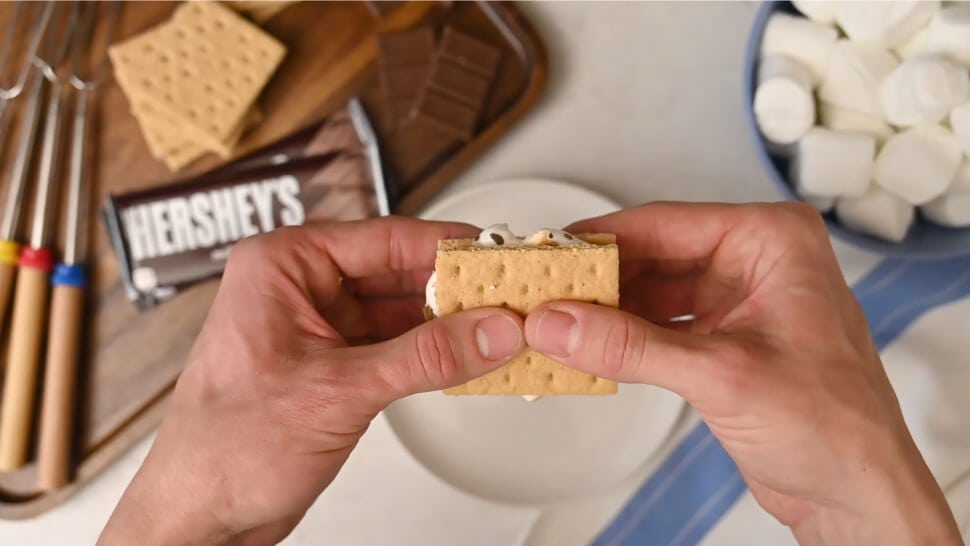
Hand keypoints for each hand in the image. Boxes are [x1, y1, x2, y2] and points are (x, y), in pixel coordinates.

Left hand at [98, 218, 524, 545]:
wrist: (200, 517)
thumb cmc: (224, 449)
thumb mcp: (338, 391)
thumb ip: (424, 358)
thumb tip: (488, 330)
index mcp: (281, 267)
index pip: (382, 239)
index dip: (443, 246)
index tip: (493, 254)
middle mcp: (299, 289)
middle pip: (396, 272)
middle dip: (451, 290)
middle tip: (506, 297)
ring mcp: (317, 329)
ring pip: (399, 311)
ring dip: (446, 324)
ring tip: (497, 328)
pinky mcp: (333, 367)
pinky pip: (394, 346)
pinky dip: (430, 354)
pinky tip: (465, 357)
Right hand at [525, 202, 960, 545]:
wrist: (857, 494)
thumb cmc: (837, 426)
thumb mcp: (721, 375)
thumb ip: (631, 347)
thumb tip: (563, 323)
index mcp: (772, 242)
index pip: (665, 224)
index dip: (602, 239)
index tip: (554, 251)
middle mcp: (755, 264)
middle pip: (653, 256)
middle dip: (600, 280)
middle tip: (547, 294)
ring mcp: (739, 302)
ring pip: (652, 292)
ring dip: (608, 312)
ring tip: (558, 322)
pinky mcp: (724, 341)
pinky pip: (659, 327)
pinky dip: (624, 340)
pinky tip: (590, 348)